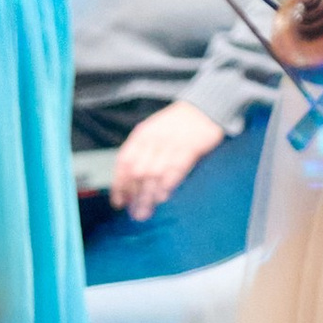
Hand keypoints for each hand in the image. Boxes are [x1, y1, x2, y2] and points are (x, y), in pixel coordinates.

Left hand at [109, 99, 227, 221]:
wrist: (203, 108)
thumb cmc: (175, 124)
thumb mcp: (153, 131)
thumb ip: (141, 152)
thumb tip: (131, 182)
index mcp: (141, 134)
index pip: (124, 162)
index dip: (119, 184)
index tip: (119, 202)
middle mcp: (154, 139)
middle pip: (138, 172)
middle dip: (135, 196)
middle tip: (135, 214)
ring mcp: (172, 143)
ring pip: (155, 175)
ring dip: (149, 196)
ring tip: (146, 213)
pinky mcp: (189, 148)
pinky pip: (175, 170)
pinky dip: (167, 186)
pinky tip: (163, 197)